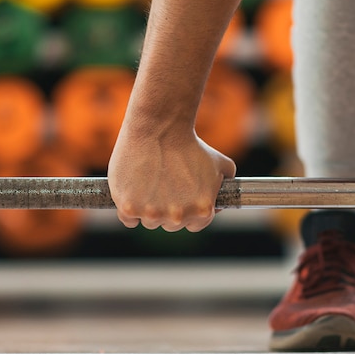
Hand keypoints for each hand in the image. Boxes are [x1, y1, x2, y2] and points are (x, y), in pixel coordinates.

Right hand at [108, 127, 235, 231]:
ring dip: (147, 209)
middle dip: (167, 210)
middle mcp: (178, 217)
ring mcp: (151, 214)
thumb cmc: (190, 143)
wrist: (159, 128)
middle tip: (163, 187)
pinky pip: (127, 219)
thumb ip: (227, 184)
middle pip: (170, 225)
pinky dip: (128, 208)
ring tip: (148, 183)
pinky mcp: (128, 207)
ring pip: (148, 222)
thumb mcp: (221, 163)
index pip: (194, 225)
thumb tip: (220, 202)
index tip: (180, 200)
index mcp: (202, 211)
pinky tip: (132, 191)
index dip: (188, 212)